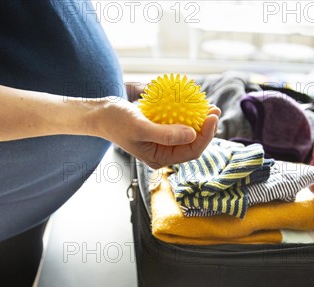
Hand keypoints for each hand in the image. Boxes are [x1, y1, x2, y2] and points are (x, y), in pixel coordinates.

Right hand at [96, 97, 219, 168]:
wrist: (99, 112)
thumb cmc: (116, 121)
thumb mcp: (140, 127)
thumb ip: (165, 134)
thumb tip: (192, 135)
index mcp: (159, 158)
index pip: (191, 151)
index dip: (206, 136)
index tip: (212, 117)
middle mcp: (163, 151)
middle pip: (193, 142)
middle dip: (206, 127)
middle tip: (214, 109)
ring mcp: (162, 138)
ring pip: (188, 131)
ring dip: (199, 118)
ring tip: (209, 105)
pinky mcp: (160, 126)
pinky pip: (178, 120)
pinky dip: (187, 111)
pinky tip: (193, 101)